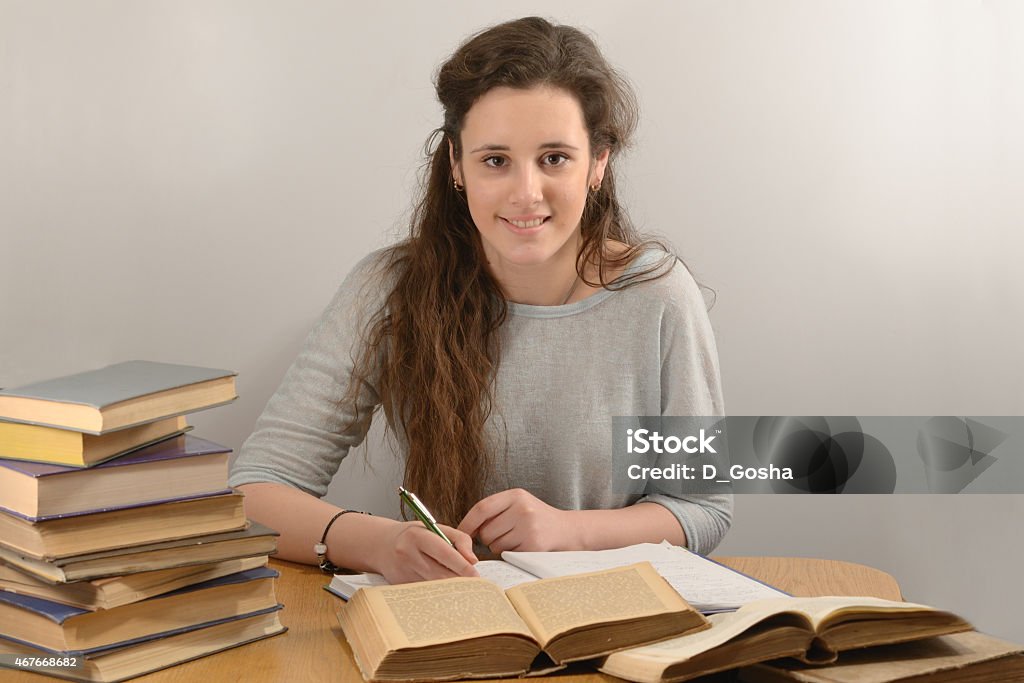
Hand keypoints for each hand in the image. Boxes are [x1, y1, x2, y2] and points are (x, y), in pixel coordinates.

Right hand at [374, 521, 478, 583]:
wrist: (381, 545)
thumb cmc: (413, 535)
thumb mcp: (435, 528)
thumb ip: (459, 539)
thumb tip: (473, 560)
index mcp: (417, 535)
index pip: (445, 553)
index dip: (462, 566)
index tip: (476, 575)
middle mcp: (407, 554)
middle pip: (440, 574)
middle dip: (459, 580)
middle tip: (473, 585)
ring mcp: (402, 571)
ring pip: (433, 586)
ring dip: (450, 588)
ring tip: (461, 587)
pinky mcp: (400, 585)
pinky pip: (425, 591)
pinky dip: (438, 592)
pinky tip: (445, 590)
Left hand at [458, 488, 578, 552]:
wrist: (568, 530)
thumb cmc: (537, 518)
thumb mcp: (519, 504)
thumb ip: (495, 511)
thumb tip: (464, 529)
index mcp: (516, 495)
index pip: (482, 508)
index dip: (467, 523)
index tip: (460, 534)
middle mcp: (522, 508)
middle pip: (486, 531)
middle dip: (486, 539)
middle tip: (501, 536)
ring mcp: (529, 527)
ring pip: (495, 545)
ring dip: (499, 547)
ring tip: (515, 539)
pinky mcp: (533, 544)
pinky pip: (507, 554)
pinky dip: (510, 554)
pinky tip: (523, 546)